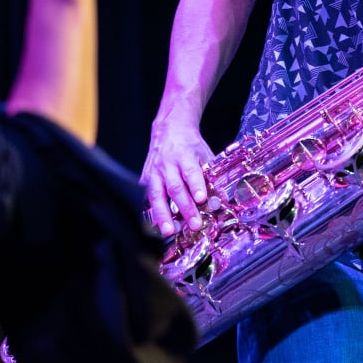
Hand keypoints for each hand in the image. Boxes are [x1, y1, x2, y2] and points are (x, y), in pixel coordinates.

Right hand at [142, 111, 216, 238]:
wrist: (169, 131)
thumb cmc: (190, 146)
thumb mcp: (205, 155)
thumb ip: (210, 176)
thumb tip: (217, 201)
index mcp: (185, 155)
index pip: (191, 172)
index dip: (196, 186)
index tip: (202, 199)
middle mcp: (167, 164)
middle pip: (175, 188)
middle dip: (185, 208)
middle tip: (194, 225)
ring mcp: (154, 172)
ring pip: (156, 195)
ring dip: (163, 215)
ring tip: (169, 231)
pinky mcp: (145, 179)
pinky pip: (146, 197)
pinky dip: (150, 212)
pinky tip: (154, 226)